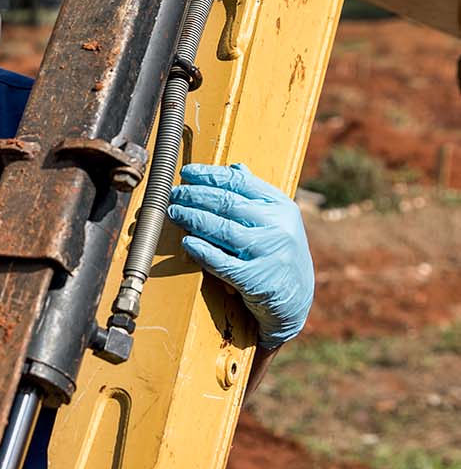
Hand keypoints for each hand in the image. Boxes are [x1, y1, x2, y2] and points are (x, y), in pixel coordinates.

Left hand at [167, 162, 313, 349]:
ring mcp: (268, 253)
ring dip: (193, 218)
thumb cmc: (278, 254)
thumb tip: (234, 167)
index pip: (240, 182)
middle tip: (175, 193)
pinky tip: (186, 241)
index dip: (209, 175)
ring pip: (222, 229)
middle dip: (195, 195)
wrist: (295, 301)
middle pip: (227, 203)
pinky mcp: (255, 280)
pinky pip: (221, 262)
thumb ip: (256, 196)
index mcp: (282, 207)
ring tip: (174, 212)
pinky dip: (201, 250)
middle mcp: (278, 227)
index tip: (187, 173)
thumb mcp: (277, 221)